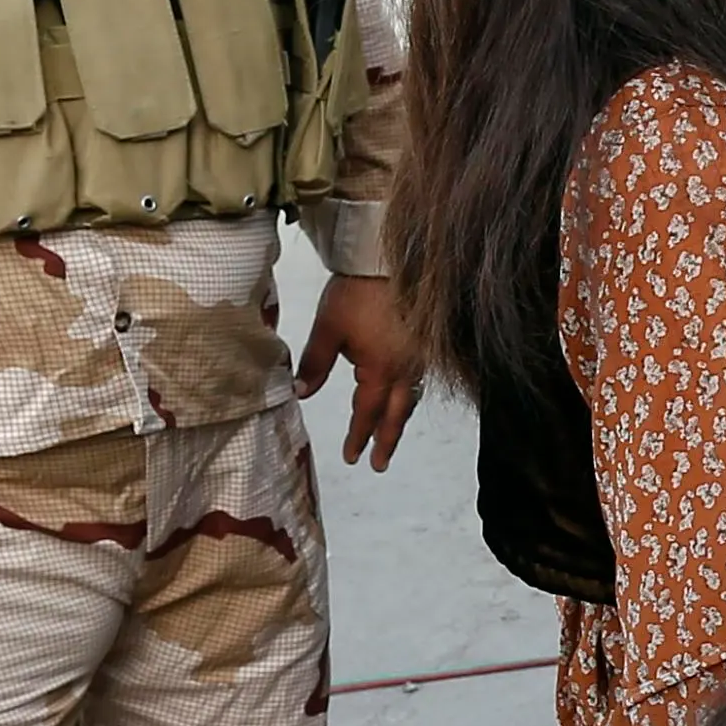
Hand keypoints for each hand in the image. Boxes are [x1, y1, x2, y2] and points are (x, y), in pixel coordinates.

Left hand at [293, 270, 425, 469]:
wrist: (389, 260)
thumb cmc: (357, 294)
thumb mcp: (328, 329)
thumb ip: (315, 363)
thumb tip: (300, 393)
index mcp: (380, 371)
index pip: (368, 413)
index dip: (359, 436)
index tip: (352, 457)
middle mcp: (405, 370)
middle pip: (396, 415)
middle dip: (386, 441)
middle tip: (379, 464)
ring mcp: (419, 358)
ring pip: (410, 399)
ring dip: (399, 420)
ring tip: (391, 435)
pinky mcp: (425, 343)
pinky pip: (419, 381)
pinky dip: (410, 397)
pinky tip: (406, 396)